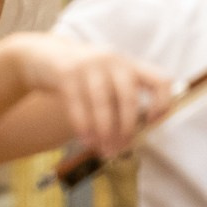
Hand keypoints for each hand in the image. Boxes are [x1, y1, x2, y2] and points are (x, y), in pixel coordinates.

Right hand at [11, 31, 174, 157]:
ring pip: (103, 104)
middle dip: (126, 129)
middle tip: (120, 148)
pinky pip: (78, 105)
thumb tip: (129, 140)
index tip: (151, 122)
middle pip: (129, 98)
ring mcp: (89, 64)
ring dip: (104, 132)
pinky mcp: (67, 73)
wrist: (43, 56)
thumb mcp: (106, 79)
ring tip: (103, 150)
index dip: (162, 103)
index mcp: (129, 65)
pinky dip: (84, 127)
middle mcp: (113, 61)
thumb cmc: (82, 76)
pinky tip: (86, 141)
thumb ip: (121, 100)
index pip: (160, 80)